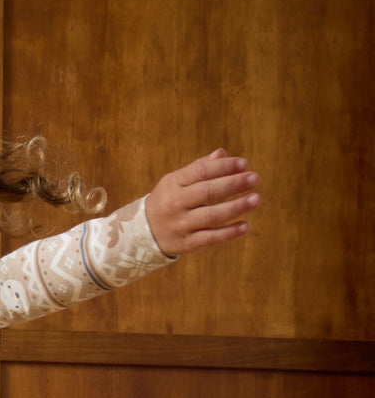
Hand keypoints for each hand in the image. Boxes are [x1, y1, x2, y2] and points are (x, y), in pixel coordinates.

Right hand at [145, 149, 260, 256]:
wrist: (142, 234)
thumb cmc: (167, 202)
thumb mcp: (176, 182)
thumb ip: (198, 168)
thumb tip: (223, 154)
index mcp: (173, 184)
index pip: (201, 171)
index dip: (224, 167)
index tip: (244, 164)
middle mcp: (175, 204)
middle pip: (207, 192)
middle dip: (233, 184)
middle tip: (255, 178)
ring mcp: (180, 225)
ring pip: (211, 215)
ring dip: (236, 207)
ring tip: (256, 199)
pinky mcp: (185, 243)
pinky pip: (209, 238)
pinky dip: (228, 233)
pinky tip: (245, 226)